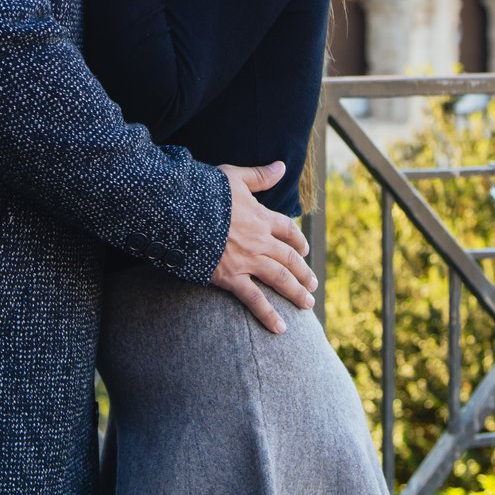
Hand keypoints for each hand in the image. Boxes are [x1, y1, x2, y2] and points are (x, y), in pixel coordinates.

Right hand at [210, 161, 317, 333]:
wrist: (181, 212)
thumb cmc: (205, 192)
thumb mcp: (234, 177)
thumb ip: (259, 175)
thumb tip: (282, 166)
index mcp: (260, 216)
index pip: (286, 230)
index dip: (297, 240)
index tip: (304, 249)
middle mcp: (259, 240)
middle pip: (288, 258)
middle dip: (303, 272)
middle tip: (312, 285)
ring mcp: (247, 260)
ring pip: (279, 278)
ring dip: (296, 292)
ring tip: (308, 304)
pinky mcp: (231, 277)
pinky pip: (254, 299)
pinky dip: (268, 314)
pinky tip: (281, 328)